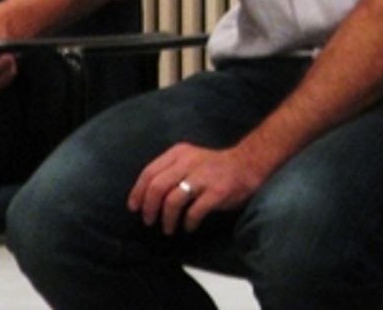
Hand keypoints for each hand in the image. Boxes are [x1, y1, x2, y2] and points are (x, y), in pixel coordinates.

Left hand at [128, 141, 269, 233]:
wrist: (248, 163)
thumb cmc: (213, 166)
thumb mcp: (188, 158)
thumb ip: (169, 170)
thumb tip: (145, 196)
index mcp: (179, 153)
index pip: (149, 172)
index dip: (138, 192)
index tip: (134, 208)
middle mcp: (189, 162)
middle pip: (157, 187)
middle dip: (149, 208)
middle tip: (149, 221)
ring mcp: (203, 177)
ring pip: (172, 201)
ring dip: (166, 219)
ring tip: (168, 229)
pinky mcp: (217, 192)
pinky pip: (194, 211)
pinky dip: (187, 222)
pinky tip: (188, 227)